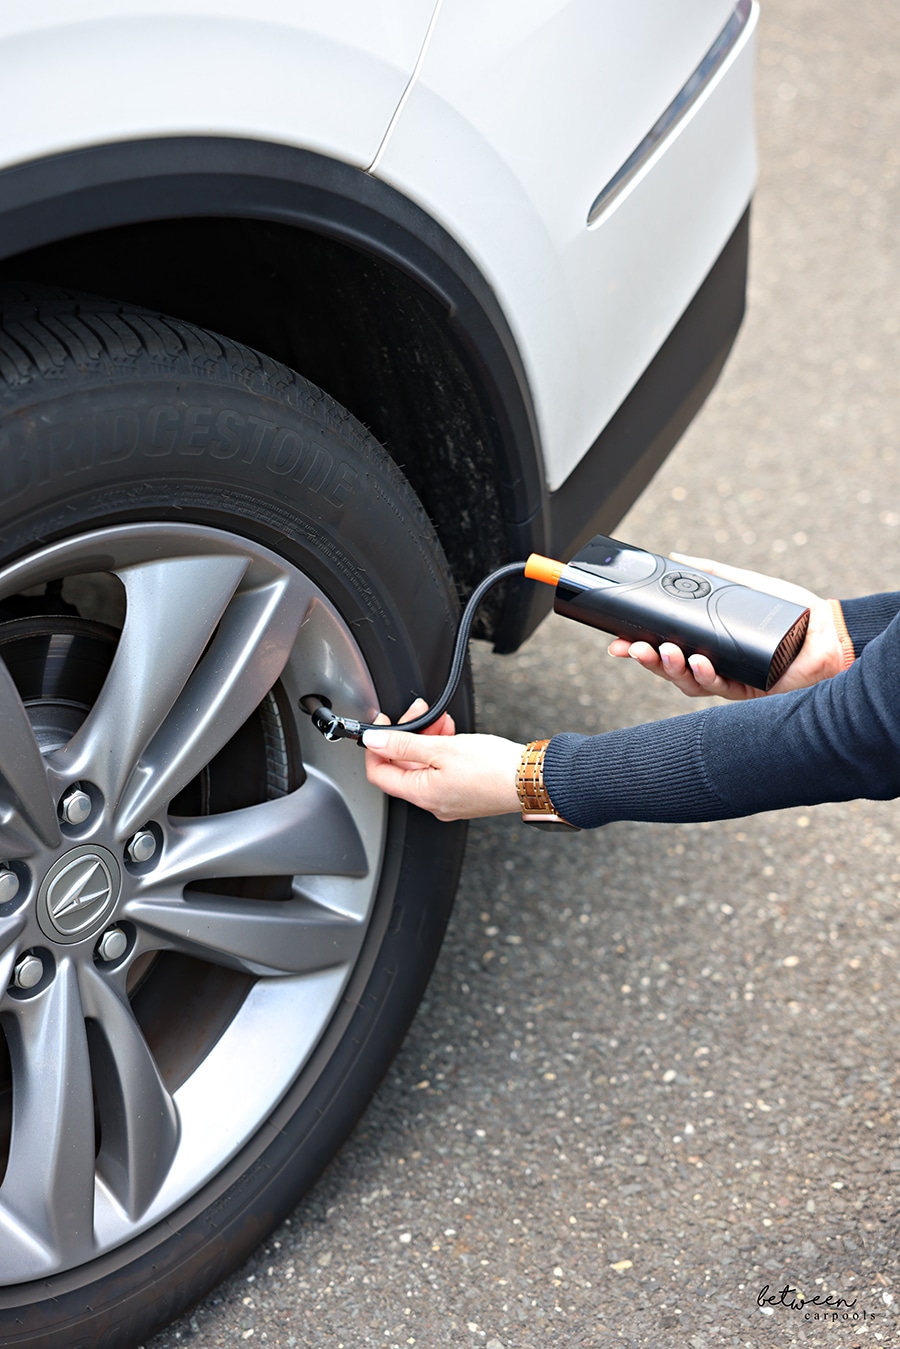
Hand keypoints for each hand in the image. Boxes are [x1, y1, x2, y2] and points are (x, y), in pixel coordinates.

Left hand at [363, 698, 523, 820]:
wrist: (531, 779)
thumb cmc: (494, 768)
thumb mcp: (443, 748)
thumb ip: (403, 744)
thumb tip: (373, 741)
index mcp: (422, 794)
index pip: (379, 773)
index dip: (375, 747)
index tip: (383, 725)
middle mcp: (432, 802)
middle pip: (403, 766)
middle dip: (408, 735)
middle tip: (418, 713)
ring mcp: (448, 799)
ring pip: (424, 765)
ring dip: (427, 738)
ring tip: (441, 721)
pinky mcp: (463, 793)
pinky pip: (441, 770)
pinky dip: (442, 750)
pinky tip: (452, 734)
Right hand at [607, 554, 844, 699]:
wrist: (828, 632)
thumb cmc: (791, 612)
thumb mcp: (743, 584)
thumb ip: (711, 572)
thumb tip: (675, 557)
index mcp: (707, 641)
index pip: (664, 646)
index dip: (638, 646)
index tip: (616, 640)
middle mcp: (712, 663)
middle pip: (668, 667)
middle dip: (646, 659)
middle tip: (630, 648)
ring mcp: (727, 679)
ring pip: (686, 682)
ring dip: (670, 668)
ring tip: (664, 650)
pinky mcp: (746, 691)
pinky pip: (717, 688)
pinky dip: (704, 675)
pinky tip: (698, 662)